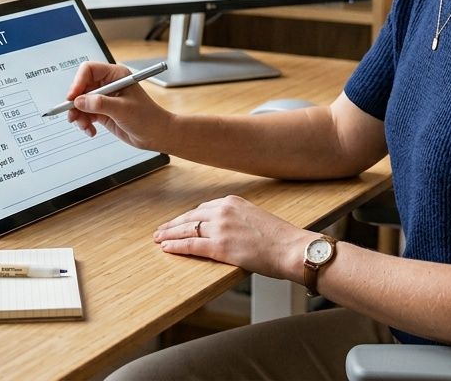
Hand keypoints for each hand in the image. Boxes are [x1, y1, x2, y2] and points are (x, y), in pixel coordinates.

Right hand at [65, 61, 173, 151]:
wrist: (156, 134)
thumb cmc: (148, 117)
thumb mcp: (123, 109)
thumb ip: (100, 104)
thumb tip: (79, 101)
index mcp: (116, 75)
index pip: (89, 70)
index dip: (78, 82)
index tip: (72, 97)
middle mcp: (108, 84)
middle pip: (82, 87)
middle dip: (75, 102)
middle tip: (73, 116)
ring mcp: (105, 98)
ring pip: (81, 102)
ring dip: (79, 115)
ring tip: (84, 126)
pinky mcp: (103, 111)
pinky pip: (85, 114)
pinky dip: (85, 123)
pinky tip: (91, 130)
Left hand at [153, 195, 313, 281]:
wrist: (292, 248)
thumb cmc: (281, 238)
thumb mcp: (257, 218)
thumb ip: (239, 219)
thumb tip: (230, 230)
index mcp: (233, 202)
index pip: (203, 209)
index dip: (188, 217)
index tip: (179, 222)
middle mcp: (224, 211)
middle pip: (191, 217)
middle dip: (174, 224)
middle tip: (161, 230)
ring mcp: (221, 229)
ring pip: (187, 230)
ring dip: (169, 235)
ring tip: (158, 239)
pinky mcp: (221, 247)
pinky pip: (191, 245)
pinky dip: (176, 246)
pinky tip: (166, 248)